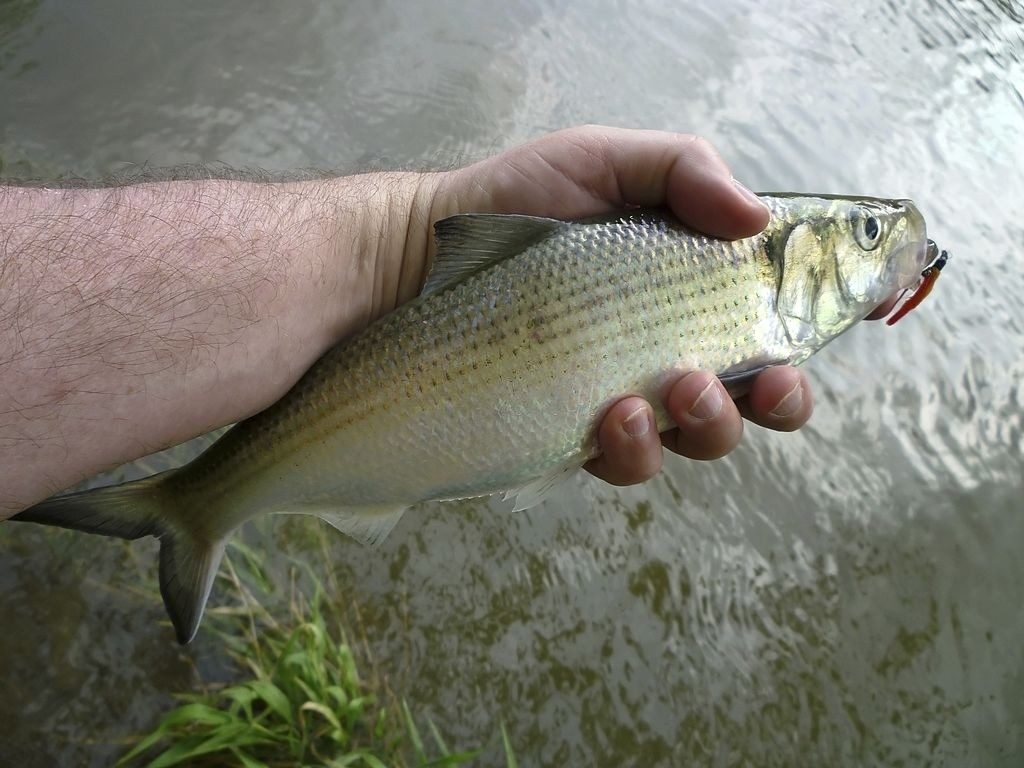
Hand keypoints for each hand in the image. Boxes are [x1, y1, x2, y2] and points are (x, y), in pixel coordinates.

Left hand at [425, 125, 813, 483]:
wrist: (420, 256)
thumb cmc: (516, 202)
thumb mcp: (603, 161)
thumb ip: (686, 170)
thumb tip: (759, 219)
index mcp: (690, 285)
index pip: (772, 315)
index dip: (811, 333)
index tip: (829, 334)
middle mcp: (668, 346)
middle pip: (753, 396)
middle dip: (773, 402)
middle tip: (755, 382)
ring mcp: (625, 395)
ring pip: (697, 439)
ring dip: (705, 426)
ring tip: (668, 391)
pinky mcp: (577, 433)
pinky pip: (627, 461)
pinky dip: (635, 449)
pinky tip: (613, 417)